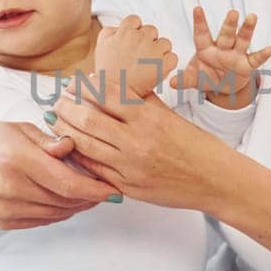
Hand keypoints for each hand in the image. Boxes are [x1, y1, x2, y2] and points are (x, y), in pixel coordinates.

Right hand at [0, 120, 116, 232]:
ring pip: (57, 213)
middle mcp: (10, 187)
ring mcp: (6, 208)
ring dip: (78, 205)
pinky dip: (60, 211)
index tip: (115, 189)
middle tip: (107, 188)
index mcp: (17, 159)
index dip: (96, 189)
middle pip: (66, 200)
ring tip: (90, 192)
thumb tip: (74, 147)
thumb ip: (49, 141)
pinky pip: (44, 220)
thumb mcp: (20, 129)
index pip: (67, 183)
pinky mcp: (4, 222)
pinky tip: (67, 199)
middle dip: (91, 197)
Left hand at [50, 73, 245, 212]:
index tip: (73, 83)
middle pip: (88, 120)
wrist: (215, 180)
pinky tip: (70, 147)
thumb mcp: (171, 116)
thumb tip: (114, 85)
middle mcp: (137, 142)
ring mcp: (130, 167)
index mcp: (149, 118)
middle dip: (66, 108)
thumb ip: (142, 102)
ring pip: (85, 146)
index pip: (106, 95)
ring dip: (66, 132)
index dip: (84, 87)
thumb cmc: (196, 145)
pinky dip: (79, 156)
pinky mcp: (128, 187)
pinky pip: (94, 170)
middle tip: (56, 101)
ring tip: (56, 121)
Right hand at [93, 15, 178, 97]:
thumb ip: (110, 32)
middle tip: (141, 56)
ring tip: (149, 65)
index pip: (135, 20)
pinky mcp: (163, 65)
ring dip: (160, 52)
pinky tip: (158, 70)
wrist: (113, 96)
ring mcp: (153, 50)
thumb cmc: (107, 73)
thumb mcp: (101, 46)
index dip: (135, 30)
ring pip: (165, 43)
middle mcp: (140, 38)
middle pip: (152, 30)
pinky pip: (173, 58)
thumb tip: (119, 27)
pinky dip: (168, 64)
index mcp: (125, 32)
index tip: (132, 41)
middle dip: (148, 41)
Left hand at [168, 7, 270, 107]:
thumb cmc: (206, 76)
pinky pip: (255, 60)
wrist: (223, 86)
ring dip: (246, 29)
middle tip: (232, 12)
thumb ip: (184, 79)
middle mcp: (222, 48)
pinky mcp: (247, 65)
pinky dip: (262, 55)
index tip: (197, 8)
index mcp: (205, 49)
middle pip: (225, 34)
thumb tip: (171, 82)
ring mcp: (235, 55)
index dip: (200, 22)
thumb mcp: (194, 79)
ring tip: (252, 17)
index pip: (202, 34)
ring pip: (242, 40)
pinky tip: (270, 49)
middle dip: (229, 24)